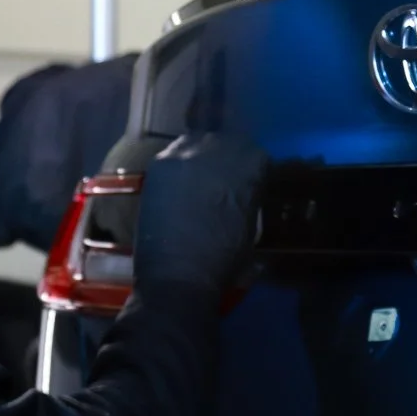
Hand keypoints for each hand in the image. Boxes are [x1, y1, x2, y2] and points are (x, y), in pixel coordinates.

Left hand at [130, 133, 266, 297]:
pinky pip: (173, 155)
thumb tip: (244, 193)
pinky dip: (177, 167)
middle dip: (225, 158)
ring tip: (196, 180)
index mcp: (250, 166)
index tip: (246, 182)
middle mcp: (220, 149)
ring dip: (199, 157)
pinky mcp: (160, 163)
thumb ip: (248, 198)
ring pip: (198, 142)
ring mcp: (187, 153)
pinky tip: (176, 186)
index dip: (251, 169)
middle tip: (219, 180)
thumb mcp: (251, 228)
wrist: (179, 274)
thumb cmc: (224, 260)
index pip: (256, 154)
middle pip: (226, 141)